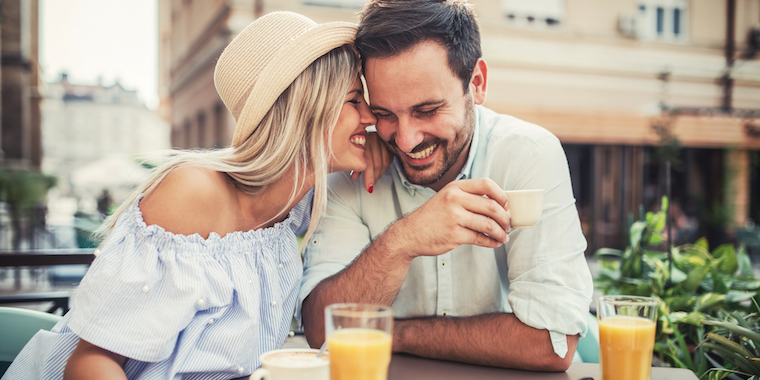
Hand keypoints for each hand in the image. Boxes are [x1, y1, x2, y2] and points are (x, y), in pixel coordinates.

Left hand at [351, 132, 391, 192]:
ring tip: (374, 178)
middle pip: (378, 163)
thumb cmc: (352, 143)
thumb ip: (354, 164)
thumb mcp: (351, 154)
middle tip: (371, 184)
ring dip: (380, 173)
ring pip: (385, 162)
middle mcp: (373, 137)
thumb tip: (354, 177)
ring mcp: (382, 139)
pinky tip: (379, 170)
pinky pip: (389, 158)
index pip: (369, 162)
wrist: (358, 130)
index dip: (369, 176)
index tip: (369, 188)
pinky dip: (385, 166)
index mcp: (362, 140)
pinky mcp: (388, 142)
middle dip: (374, 177)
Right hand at [389, 178, 510, 258]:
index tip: (506, 204)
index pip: (486, 184)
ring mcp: (454, 218)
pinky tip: (495, 242)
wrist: (410, 234)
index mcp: (455, 187)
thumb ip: (468, 198)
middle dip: (505, 218)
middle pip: (492, 207)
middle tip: (508, 224)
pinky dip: (492, 242)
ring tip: (503, 236)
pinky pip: (481, 238)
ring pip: (489, 225)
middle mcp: (455, 200)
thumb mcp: (446, 198)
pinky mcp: (455, 235)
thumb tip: (498, 205)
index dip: (501, 195)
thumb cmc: (432, 216)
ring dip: (501, 232)